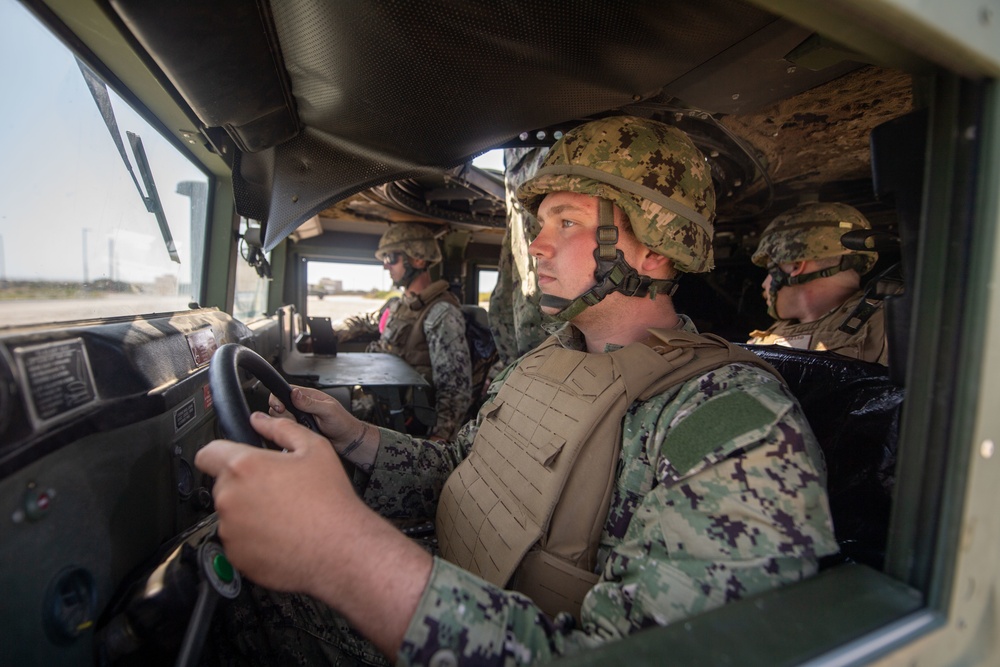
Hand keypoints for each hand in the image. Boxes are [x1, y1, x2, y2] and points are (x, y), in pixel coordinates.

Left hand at [195, 411, 432, 656]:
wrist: (341, 548)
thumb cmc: (330, 501)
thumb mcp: (314, 449)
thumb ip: (280, 429)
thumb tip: (260, 420)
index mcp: (245, 467)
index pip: (207, 453)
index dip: (220, 453)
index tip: (231, 459)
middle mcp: (230, 498)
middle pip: (222, 484)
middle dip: (243, 484)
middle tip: (274, 488)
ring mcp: (230, 530)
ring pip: (230, 514)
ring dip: (247, 512)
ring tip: (281, 513)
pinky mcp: (236, 556)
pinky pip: (236, 541)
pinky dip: (252, 538)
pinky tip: (280, 534)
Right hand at [268, 386, 357, 441]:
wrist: (347, 440)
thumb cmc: (343, 422)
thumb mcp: (328, 410)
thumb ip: (311, 402)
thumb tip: (295, 393)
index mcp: (309, 395)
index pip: (286, 390)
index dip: (278, 397)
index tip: (280, 407)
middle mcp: (302, 405)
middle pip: (279, 404)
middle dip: (282, 413)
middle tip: (294, 419)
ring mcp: (300, 417)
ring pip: (281, 418)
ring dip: (288, 423)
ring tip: (304, 426)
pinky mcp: (299, 428)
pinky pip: (287, 429)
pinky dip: (291, 431)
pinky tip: (302, 432)